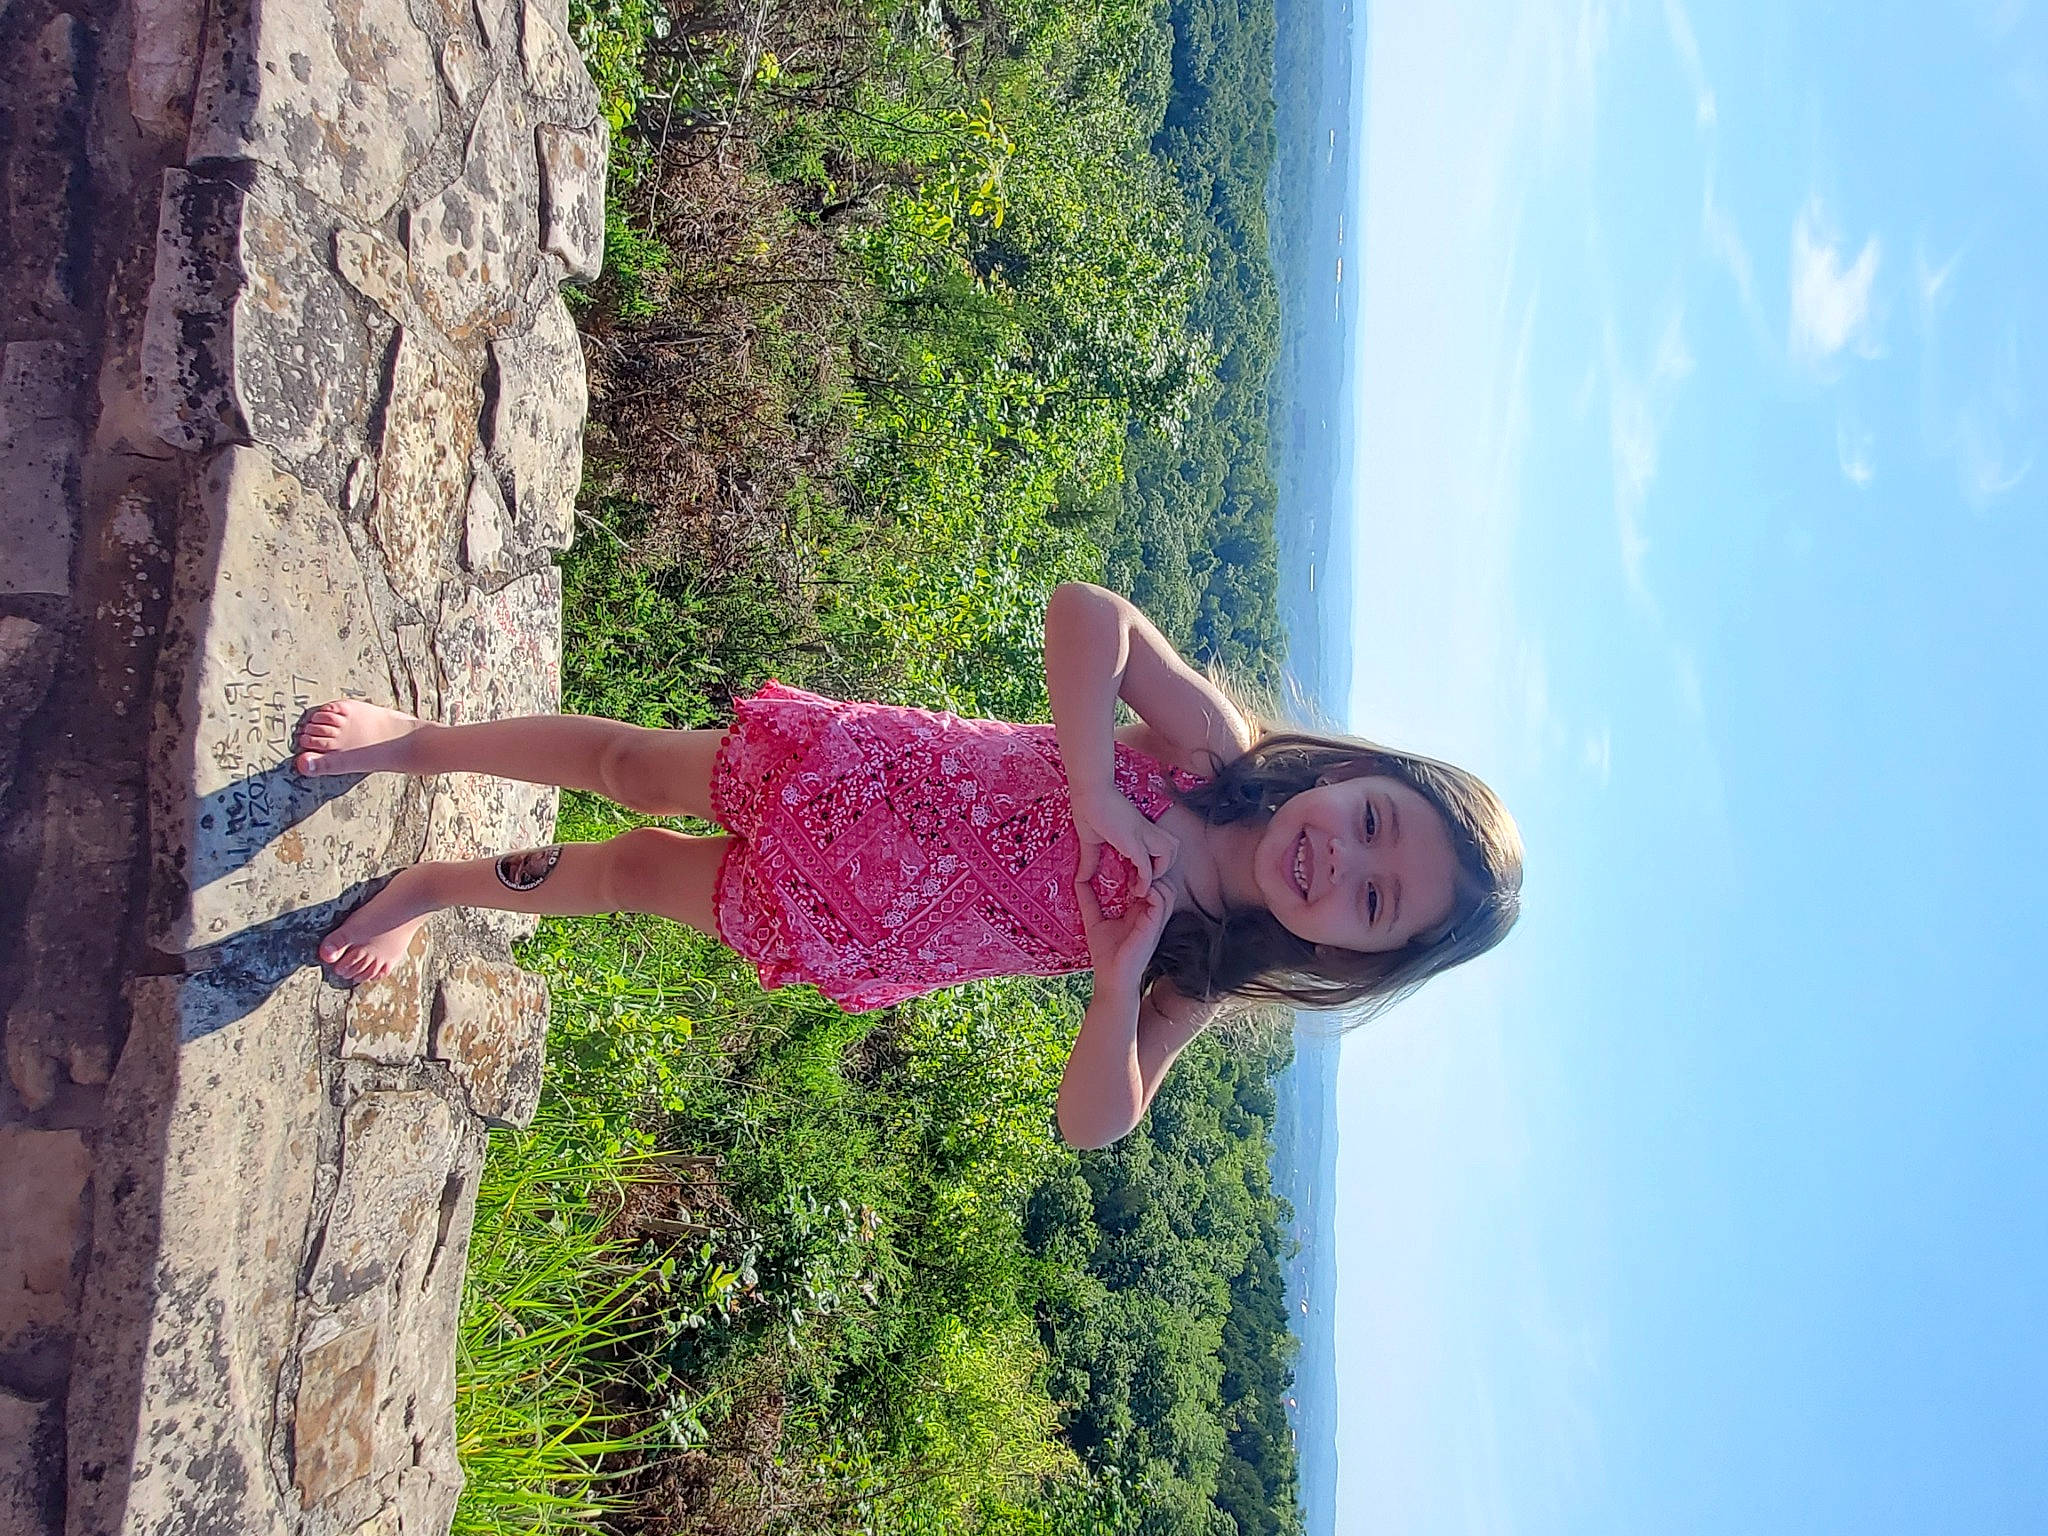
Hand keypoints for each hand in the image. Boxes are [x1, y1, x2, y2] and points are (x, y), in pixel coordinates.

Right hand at [1071, 785, 1178, 896]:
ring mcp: (1141, 834)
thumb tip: (1080, 878)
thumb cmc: (1088, 808)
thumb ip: (1089, 860)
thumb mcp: (1090, 839)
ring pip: (1170, 852)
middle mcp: (1144, 830)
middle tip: (1144, 877)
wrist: (1088, 791)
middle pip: (1173, 846)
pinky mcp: (1133, 842)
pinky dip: (1145, 881)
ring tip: (1142, 881)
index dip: (1153, 862)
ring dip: (1159, 871)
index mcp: (1138, 827)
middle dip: (1163, 865)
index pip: (1159, 844)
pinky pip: (1148, 866)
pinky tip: (1136, 889)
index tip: (1135, 875)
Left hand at [1076, 874, 1174, 995]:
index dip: (1140, 869)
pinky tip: (1136, 892)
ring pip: (1167, 888)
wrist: (1111, 979)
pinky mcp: (1153, 927)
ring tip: (1133, 879)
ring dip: (1152, 880)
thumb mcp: (1095, 920)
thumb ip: (1089, 899)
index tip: (1124, 859)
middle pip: (1162, 881)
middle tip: (1130, 867)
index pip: (1148, 882)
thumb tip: (1079, 877)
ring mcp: (1154, 920)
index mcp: (1140, 910)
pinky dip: (1152, 892)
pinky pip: (1162, 902)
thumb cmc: (1106, 954)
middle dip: (1149, 871)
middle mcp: (1150, 913)